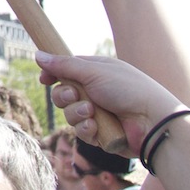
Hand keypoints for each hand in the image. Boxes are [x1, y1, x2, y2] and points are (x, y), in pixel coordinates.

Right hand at [36, 51, 183, 153]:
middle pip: (63, 94)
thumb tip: (37, 54)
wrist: (152, 121)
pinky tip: (96, 126)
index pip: (66, 71)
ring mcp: (98, 114)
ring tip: (92, 112)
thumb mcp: (94, 71)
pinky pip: (81, 131)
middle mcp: (96, 92)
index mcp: (96, 73)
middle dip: (65, 96)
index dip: (53, 75)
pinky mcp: (101, 134)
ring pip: (70, 114)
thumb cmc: (128, 89)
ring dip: (77, 113)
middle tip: (75, 94)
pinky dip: (86, 128)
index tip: (45, 79)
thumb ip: (64, 65)